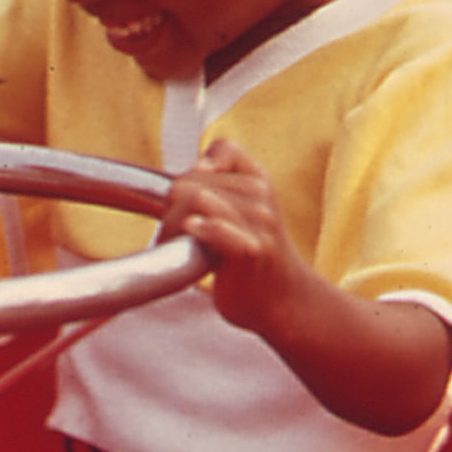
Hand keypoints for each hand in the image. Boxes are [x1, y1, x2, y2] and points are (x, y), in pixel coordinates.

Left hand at [162, 136, 451, 435]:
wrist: (281, 302)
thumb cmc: (248, 258)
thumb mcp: (239, 212)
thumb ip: (215, 186)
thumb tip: (184, 176)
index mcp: (258, 180)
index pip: (220, 149)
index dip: (195, 170)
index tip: (189, 197)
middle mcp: (261, 195)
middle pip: (191, 180)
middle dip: (169, 207)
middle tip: (172, 235)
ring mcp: (260, 222)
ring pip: (197, 199)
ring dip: (172, 226)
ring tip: (176, 246)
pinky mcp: (253, 250)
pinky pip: (219, 228)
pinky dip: (201, 228)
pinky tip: (192, 234)